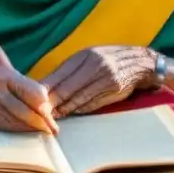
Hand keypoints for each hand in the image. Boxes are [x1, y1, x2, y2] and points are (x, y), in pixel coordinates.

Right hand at [0, 42, 58, 133]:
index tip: (51, 112)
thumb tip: (48, 102)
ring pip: (17, 121)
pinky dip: (20, 130)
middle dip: (41, 121)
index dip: (44, 105)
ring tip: (44, 131)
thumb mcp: (6, 72)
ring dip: (32, 128)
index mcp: (3, 73)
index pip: (32, 92)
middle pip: (26, 110)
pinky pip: (7, 127)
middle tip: (53, 128)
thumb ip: (26, 85)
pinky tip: (27, 131)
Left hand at [41, 45, 156, 117]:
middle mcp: (94, 66)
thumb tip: (45, 85)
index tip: (32, 100)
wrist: (141, 63)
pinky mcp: (113, 90)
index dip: (45, 90)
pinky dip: (78, 110)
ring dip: (62, 109)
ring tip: (50, 116)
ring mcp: (105, 78)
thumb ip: (70, 70)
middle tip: (38, 112)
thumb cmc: (109, 59)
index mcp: (84, 56)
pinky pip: (91, 103)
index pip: (59, 76)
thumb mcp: (89, 57)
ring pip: (77, 98)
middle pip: (66, 88)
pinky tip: (69, 114)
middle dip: (50, 103)